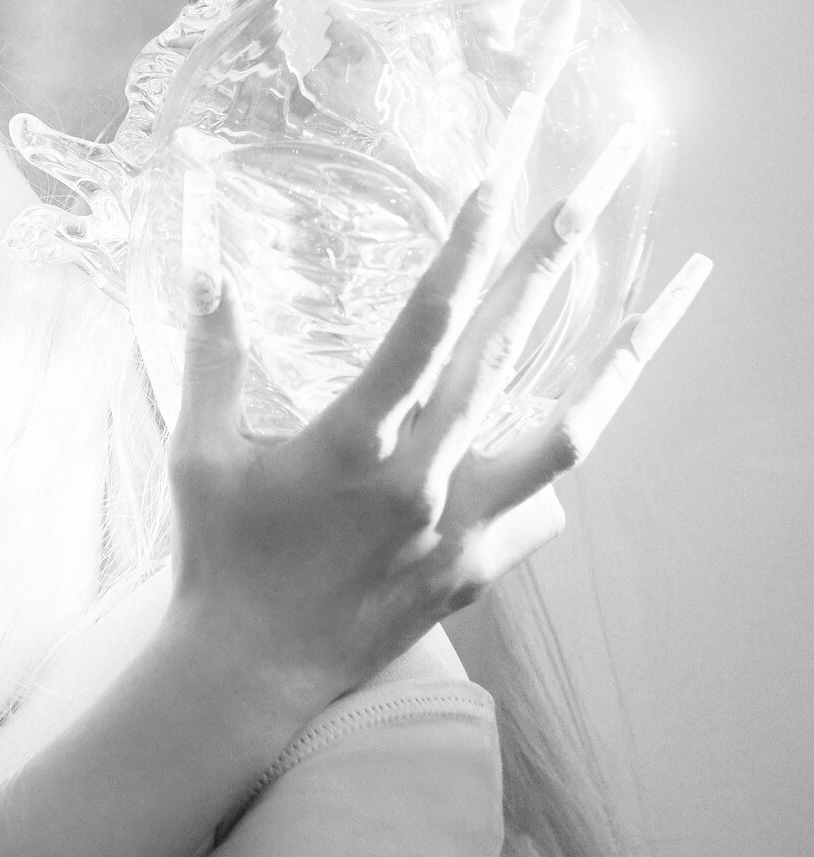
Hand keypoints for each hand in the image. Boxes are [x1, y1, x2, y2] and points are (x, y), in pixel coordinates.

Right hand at [165, 135, 710, 718]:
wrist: (248, 673)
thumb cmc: (217, 556)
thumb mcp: (197, 452)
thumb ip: (211, 357)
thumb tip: (207, 270)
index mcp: (353, 443)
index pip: (424, 323)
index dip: (464, 247)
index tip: (498, 183)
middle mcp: (420, 480)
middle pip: (503, 352)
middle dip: (547, 261)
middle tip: (587, 193)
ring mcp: (457, 530)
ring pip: (562, 437)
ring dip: (614, 367)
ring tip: (659, 310)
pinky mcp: (471, 571)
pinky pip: (538, 511)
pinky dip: (547, 472)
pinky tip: (552, 442)